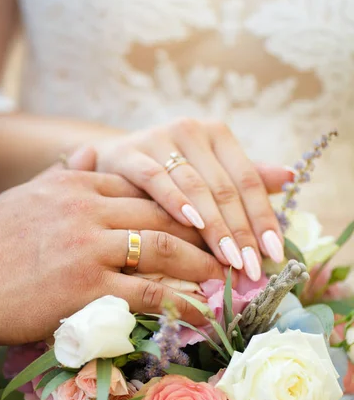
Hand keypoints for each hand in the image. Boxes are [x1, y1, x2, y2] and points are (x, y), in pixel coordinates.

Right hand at [0, 154, 222, 346]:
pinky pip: (146, 293)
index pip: (143, 187)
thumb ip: (65, 172)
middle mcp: (87, 210)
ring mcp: (88, 247)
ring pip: (161, 248)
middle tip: (232, 244)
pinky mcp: (86, 287)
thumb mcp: (29, 195)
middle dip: (203, 229)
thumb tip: (88, 148)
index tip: (205, 217)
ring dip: (201, 261)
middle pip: (161, 213)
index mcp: (77, 186)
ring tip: (228, 273)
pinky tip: (202, 313)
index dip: (180, 202)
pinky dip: (180, 303)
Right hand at [95, 118, 292, 281]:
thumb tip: (288, 176)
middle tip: (250, 267)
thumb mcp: (206, 171)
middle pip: (224, 186)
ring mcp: (159, 139)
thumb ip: (242, 175)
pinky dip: (175, 201)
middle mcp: (191, 131)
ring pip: (195, 186)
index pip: (248, 179)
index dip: (263, 217)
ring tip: (228, 259)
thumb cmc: (165, 171)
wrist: (110, 161)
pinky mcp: (129, 153)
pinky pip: (155, 179)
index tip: (273, 253)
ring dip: (214, 225)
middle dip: (240, 231)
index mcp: (216, 134)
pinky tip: (191, 225)